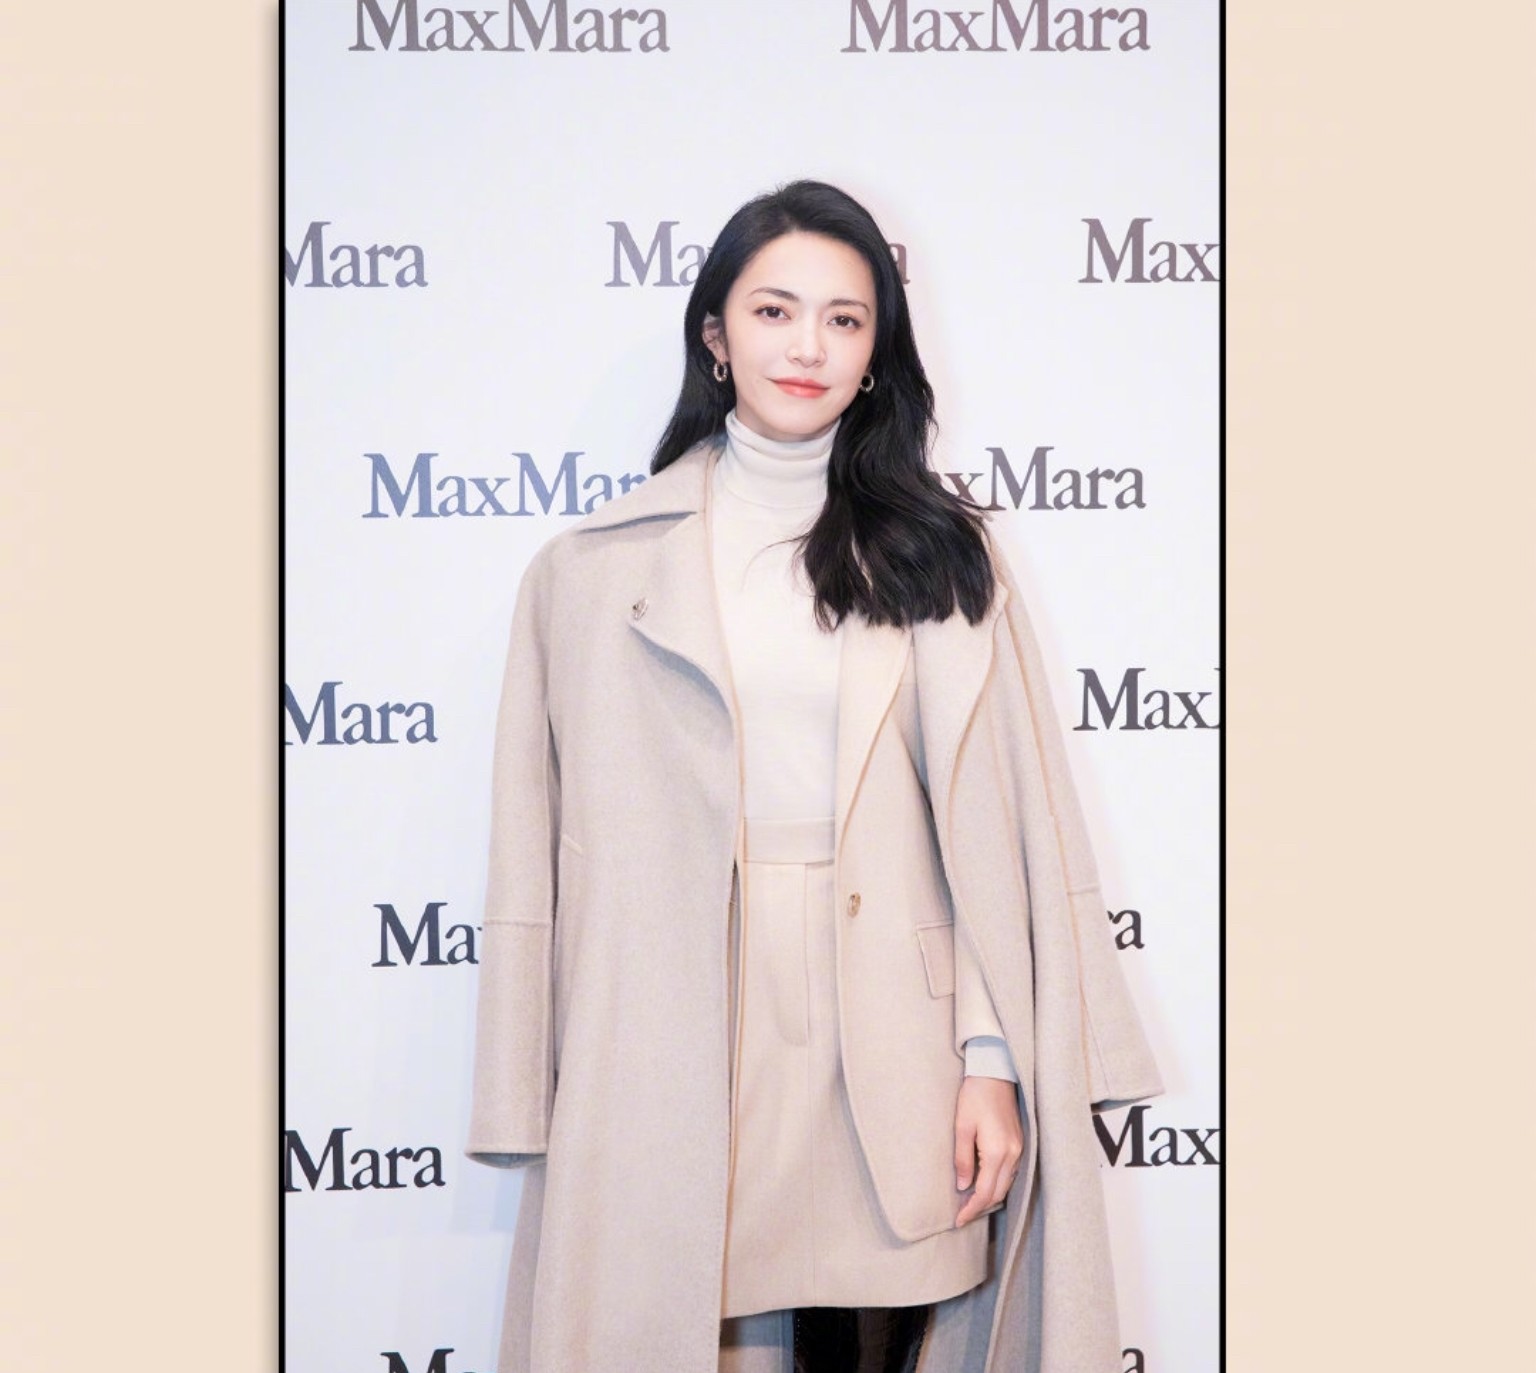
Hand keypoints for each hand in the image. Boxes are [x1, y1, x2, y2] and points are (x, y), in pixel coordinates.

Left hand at [953, 1075, 1023, 1226]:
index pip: (985, 1192)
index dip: (971, 1210)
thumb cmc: (975, 1096)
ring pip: (1006, 1185)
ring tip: (970, 1203)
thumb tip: (963, 1186)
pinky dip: (997, 1184)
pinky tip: (984, 1184)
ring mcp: (1019, 1150)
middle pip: (998, 1193)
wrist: (995, 1074)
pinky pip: (1010, 1173)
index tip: (958, 1220)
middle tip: (962, 1216)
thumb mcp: (961, 1127)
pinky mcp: (1019, 1144)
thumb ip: (963, 1159)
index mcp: (997, 1152)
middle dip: (980, 1208)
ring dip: (989, 1197)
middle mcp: (1012, 1155)